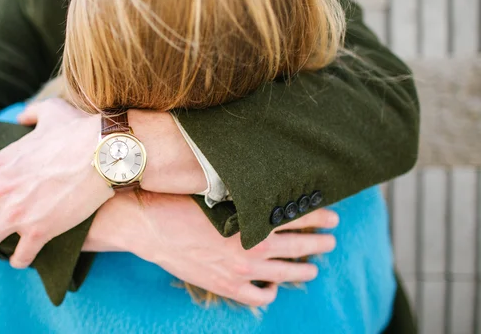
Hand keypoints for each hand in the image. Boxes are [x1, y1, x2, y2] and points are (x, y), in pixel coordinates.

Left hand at [0, 98, 113, 267]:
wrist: (103, 155)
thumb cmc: (78, 131)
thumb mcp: (52, 112)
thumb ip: (32, 112)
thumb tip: (23, 114)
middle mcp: (0, 192)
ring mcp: (18, 215)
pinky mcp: (41, 231)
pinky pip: (21, 256)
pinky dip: (19, 260)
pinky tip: (20, 260)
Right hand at [84, 191, 338, 306]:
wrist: (151, 227)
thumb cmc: (182, 202)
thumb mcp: (218, 192)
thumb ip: (245, 194)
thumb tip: (267, 187)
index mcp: (252, 219)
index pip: (297, 217)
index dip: (319, 216)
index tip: (332, 216)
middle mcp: (253, 246)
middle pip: (300, 246)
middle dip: (321, 242)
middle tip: (331, 239)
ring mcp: (241, 270)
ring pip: (286, 274)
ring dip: (305, 271)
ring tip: (313, 268)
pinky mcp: (227, 286)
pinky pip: (259, 297)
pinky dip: (270, 293)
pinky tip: (274, 287)